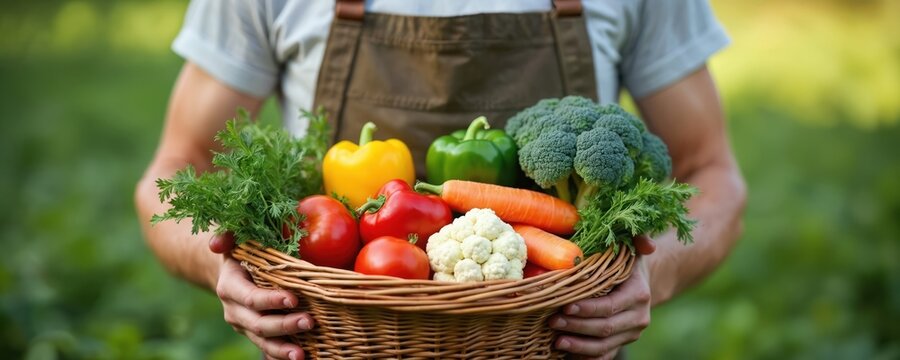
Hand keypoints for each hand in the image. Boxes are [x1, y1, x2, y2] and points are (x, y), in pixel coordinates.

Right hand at [216, 246, 313, 359]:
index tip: (293, 299)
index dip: (270, 300)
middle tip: (309, 322)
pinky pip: (267, 349)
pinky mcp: (254, 335)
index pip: (251, 298)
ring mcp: (244, 326)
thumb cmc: (242, 253)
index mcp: (230, 288)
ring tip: (302, 354)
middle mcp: (234, 311)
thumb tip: (217, 243)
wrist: (233, 273)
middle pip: (259, 324)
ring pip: (262, 341)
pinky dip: (280, 356)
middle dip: (284, 325)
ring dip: (282, 349)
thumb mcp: (235, 241)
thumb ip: (226, 238)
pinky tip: (300, 359)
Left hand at [550, 235, 654, 358]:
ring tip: (556, 341)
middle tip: (552, 321)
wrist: (639, 283)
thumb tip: (648, 244)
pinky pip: (605, 356)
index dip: (588, 309)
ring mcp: (630, 334)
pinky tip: (568, 355)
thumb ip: (638, 240)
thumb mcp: (631, 247)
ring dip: (579, 346)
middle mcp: (638, 317)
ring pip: (604, 345)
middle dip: (577, 327)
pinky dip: (586, 358)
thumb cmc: (625, 261)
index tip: (565, 306)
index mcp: (639, 294)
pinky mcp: (621, 343)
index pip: (611, 306)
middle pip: (605, 328)